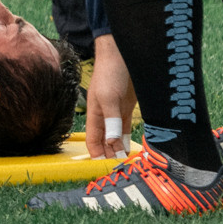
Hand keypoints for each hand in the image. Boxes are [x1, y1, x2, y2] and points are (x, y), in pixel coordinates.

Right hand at [85, 36, 137, 158]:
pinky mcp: (126, 107)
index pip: (92, 141)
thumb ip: (111, 121)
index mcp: (94, 114)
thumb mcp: (109, 98)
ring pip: (115, 136)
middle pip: (104, 141)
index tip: (106, 168)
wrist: (122, 54)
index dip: (97, 155)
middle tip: (120, 169)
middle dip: (110, 154)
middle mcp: (103, 115)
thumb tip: (111, 144)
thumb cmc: (110, 73)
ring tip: (126, 162)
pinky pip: (125, 127)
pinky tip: (130, 147)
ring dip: (119, 147)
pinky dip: (127, 138)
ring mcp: (115, 111)